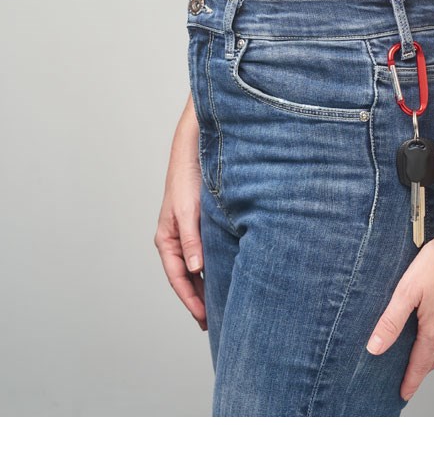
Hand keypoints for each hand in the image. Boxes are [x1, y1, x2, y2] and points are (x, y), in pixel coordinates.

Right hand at [154, 99, 206, 330]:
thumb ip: (191, 240)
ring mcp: (188, 233)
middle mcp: (176, 239)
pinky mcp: (200, 226)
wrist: (195, 151)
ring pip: (196, 268)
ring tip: (221, 305)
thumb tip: (195, 269)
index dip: (191, 301)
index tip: (205, 319)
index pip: (178, 279)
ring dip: (206, 285)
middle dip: (199, 300)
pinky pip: (204, 254)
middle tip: (215, 322)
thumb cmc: (189, 179)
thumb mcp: (189, 211)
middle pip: (186, 278)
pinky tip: (225, 275)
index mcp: (167, 239)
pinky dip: (212, 268)